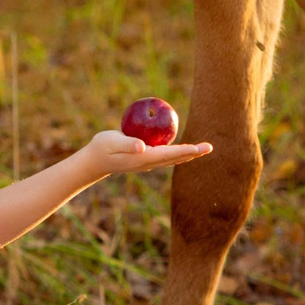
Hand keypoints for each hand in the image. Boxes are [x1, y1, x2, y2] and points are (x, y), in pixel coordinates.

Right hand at [81, 129, 212, 175]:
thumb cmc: (102, 147)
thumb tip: (143, 147)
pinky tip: (183, 147)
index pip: (169, 155)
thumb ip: (127, 143)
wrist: (95, 160)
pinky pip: (165, 155)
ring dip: (188, 154)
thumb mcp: (112, 142)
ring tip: (202, 149)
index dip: (185, 151)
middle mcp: (149, 162)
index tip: (198, 148)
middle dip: (193, 153)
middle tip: (210, 147)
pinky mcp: (145, 159)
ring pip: (173, 159)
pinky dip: (177, 151)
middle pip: (176, 158)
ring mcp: (148, 162)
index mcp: (143, 159)